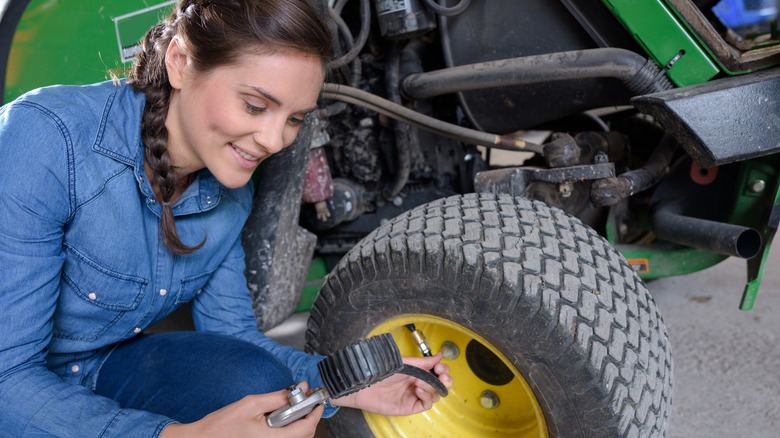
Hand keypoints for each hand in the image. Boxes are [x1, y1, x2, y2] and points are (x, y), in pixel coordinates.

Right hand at [160, 382, 322, 437]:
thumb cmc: (221, 426)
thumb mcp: (252, 404)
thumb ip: (278, 397)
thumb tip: (299, 389)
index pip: (307, 427)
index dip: (315, 412)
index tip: (317, 400)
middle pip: (304, 434)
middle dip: (306, 416)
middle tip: (302, 400)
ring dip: (296, 423)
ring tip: (285, 409)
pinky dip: (286, 429)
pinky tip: (275, 420)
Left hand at [332, 353, 452, 415]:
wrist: (365, 385)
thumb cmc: (379, 372)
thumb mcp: (405, 363)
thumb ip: (423, 361)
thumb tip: (439, 355)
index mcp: (417, 371)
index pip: (438, 372)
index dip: (443, 370)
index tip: (441, 368)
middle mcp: (417, 383)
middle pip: (441, 385)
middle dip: (445, 381)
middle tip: (441, 377)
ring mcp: (414, 395)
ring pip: (435, 395)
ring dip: (432, 388)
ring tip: (419, 382)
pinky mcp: (409, 406)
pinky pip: (426, 404)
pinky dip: (427, 397)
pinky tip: (418, 390)